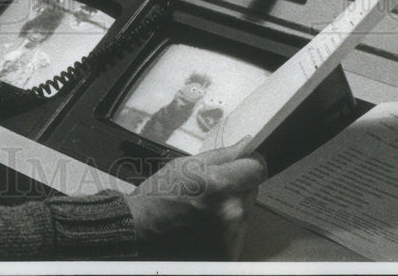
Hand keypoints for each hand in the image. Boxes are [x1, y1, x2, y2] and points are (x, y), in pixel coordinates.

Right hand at [125, 139, 266, 259]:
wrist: (139, 230)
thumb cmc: (157, 196)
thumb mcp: (184, 165)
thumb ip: (221, 156)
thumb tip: (246, 145)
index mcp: (218, 185)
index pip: (258, 169)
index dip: (250, 163)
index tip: (242, 163)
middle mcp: (230, 212)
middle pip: (252, 189)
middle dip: (236, 185)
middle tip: (210, 188)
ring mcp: (230, 236)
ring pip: (245, 210)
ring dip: (231, 206)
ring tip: (203, 208)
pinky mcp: (228, 253)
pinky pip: (238, 232)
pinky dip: (226, 227)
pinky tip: (204, 224)